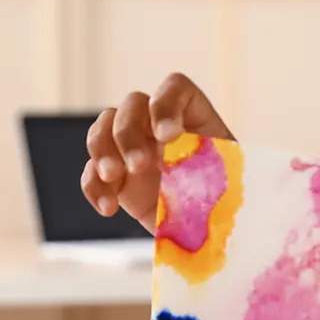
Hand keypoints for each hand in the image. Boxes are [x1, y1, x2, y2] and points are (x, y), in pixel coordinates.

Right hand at [82, 72, 233, 228]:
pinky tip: (108, 208)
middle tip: (139, 166)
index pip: (175, 88)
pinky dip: (94, 187)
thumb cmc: (228, 200)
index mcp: (193, 117)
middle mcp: (158, 124)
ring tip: (113, 178)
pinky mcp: (115, 177)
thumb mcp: (228, 178)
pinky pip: (91, 172)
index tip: (168, 136)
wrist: (211, 231)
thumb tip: (200, 164)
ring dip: (102, 151)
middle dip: (128, 133)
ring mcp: (132, 148)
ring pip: (102, 129)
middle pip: (131, 105)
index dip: (166, 105)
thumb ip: (212, 162)